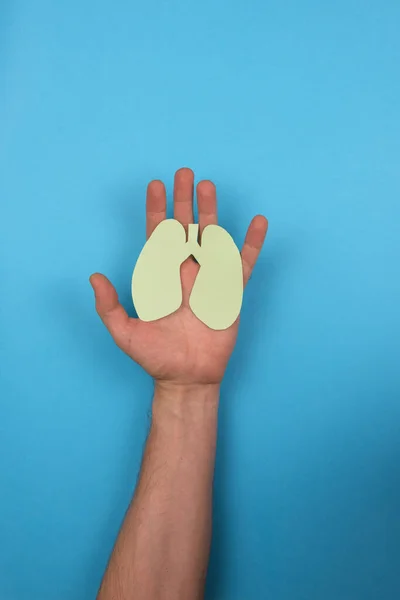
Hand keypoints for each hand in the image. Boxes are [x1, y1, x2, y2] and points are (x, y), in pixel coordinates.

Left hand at [90, 168, 267, 385]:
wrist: (186, 377)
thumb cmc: (155, 357)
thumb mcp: (125, 333)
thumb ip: (110, 306)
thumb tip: (94, 277)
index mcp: (160, 278)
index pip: (157, 237)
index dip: (156, 211)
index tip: (156, 185)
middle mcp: (184, 273)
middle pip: (184, 229)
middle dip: (183, 201)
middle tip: (184, 172)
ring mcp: (208, 280)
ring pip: (210, 238)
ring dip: (210, 212)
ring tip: (209, 186)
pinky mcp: (230, 293)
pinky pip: (243, 264)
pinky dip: (251, 243)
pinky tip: (257, 222)